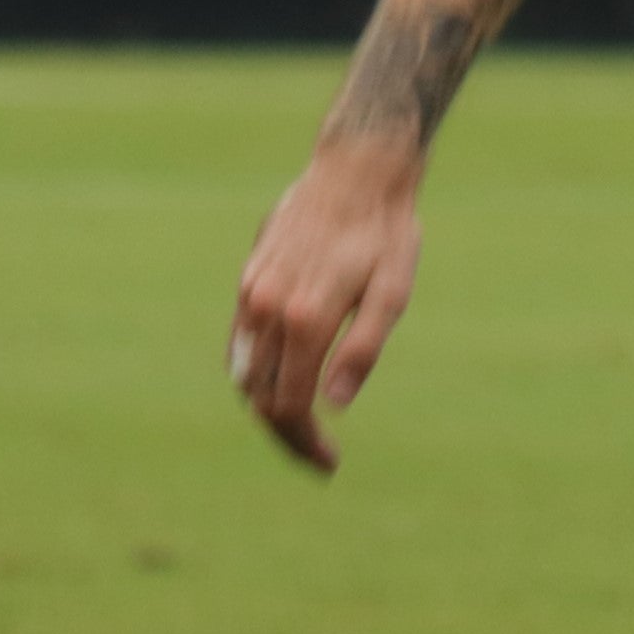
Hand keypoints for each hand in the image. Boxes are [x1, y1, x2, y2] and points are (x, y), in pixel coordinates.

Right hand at [230, 141, 424, 472]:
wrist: (355, 170)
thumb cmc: (385, 233)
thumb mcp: (392, 294)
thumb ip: (362, 351)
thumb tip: (333, 406)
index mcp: (305, 318)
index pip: (288, 405)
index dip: (306, 442)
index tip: (331, 463)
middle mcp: (267, 308)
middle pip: (260, 398)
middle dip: (286, 435)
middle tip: (321, 458)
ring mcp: (252, 293)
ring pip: (245, 374)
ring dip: (268, 409)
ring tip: (304, 430)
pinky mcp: (249, 279)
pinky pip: (241, 344)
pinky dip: (256, 375)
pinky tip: (282, 386)